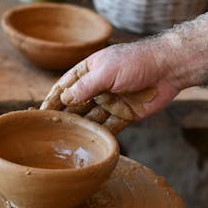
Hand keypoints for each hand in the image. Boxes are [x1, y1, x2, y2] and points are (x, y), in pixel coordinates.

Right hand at [40, 40, 180, 132]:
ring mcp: (111, 102)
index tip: (38, 112)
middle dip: (63, 116)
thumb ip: (85, 86)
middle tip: (48, 132)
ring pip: (90, 118)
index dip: (52, 98)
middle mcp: (98, 87)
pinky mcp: (125, 115)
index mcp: (90, 70)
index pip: (65, 86)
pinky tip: (87, 145)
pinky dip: (98, 136)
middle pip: (76, 105)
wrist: (169, 68)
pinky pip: (108, 128)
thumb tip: (64, 99)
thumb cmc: (136, 61)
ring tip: (64, 142)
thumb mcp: (106, 70)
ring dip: (79, 129)